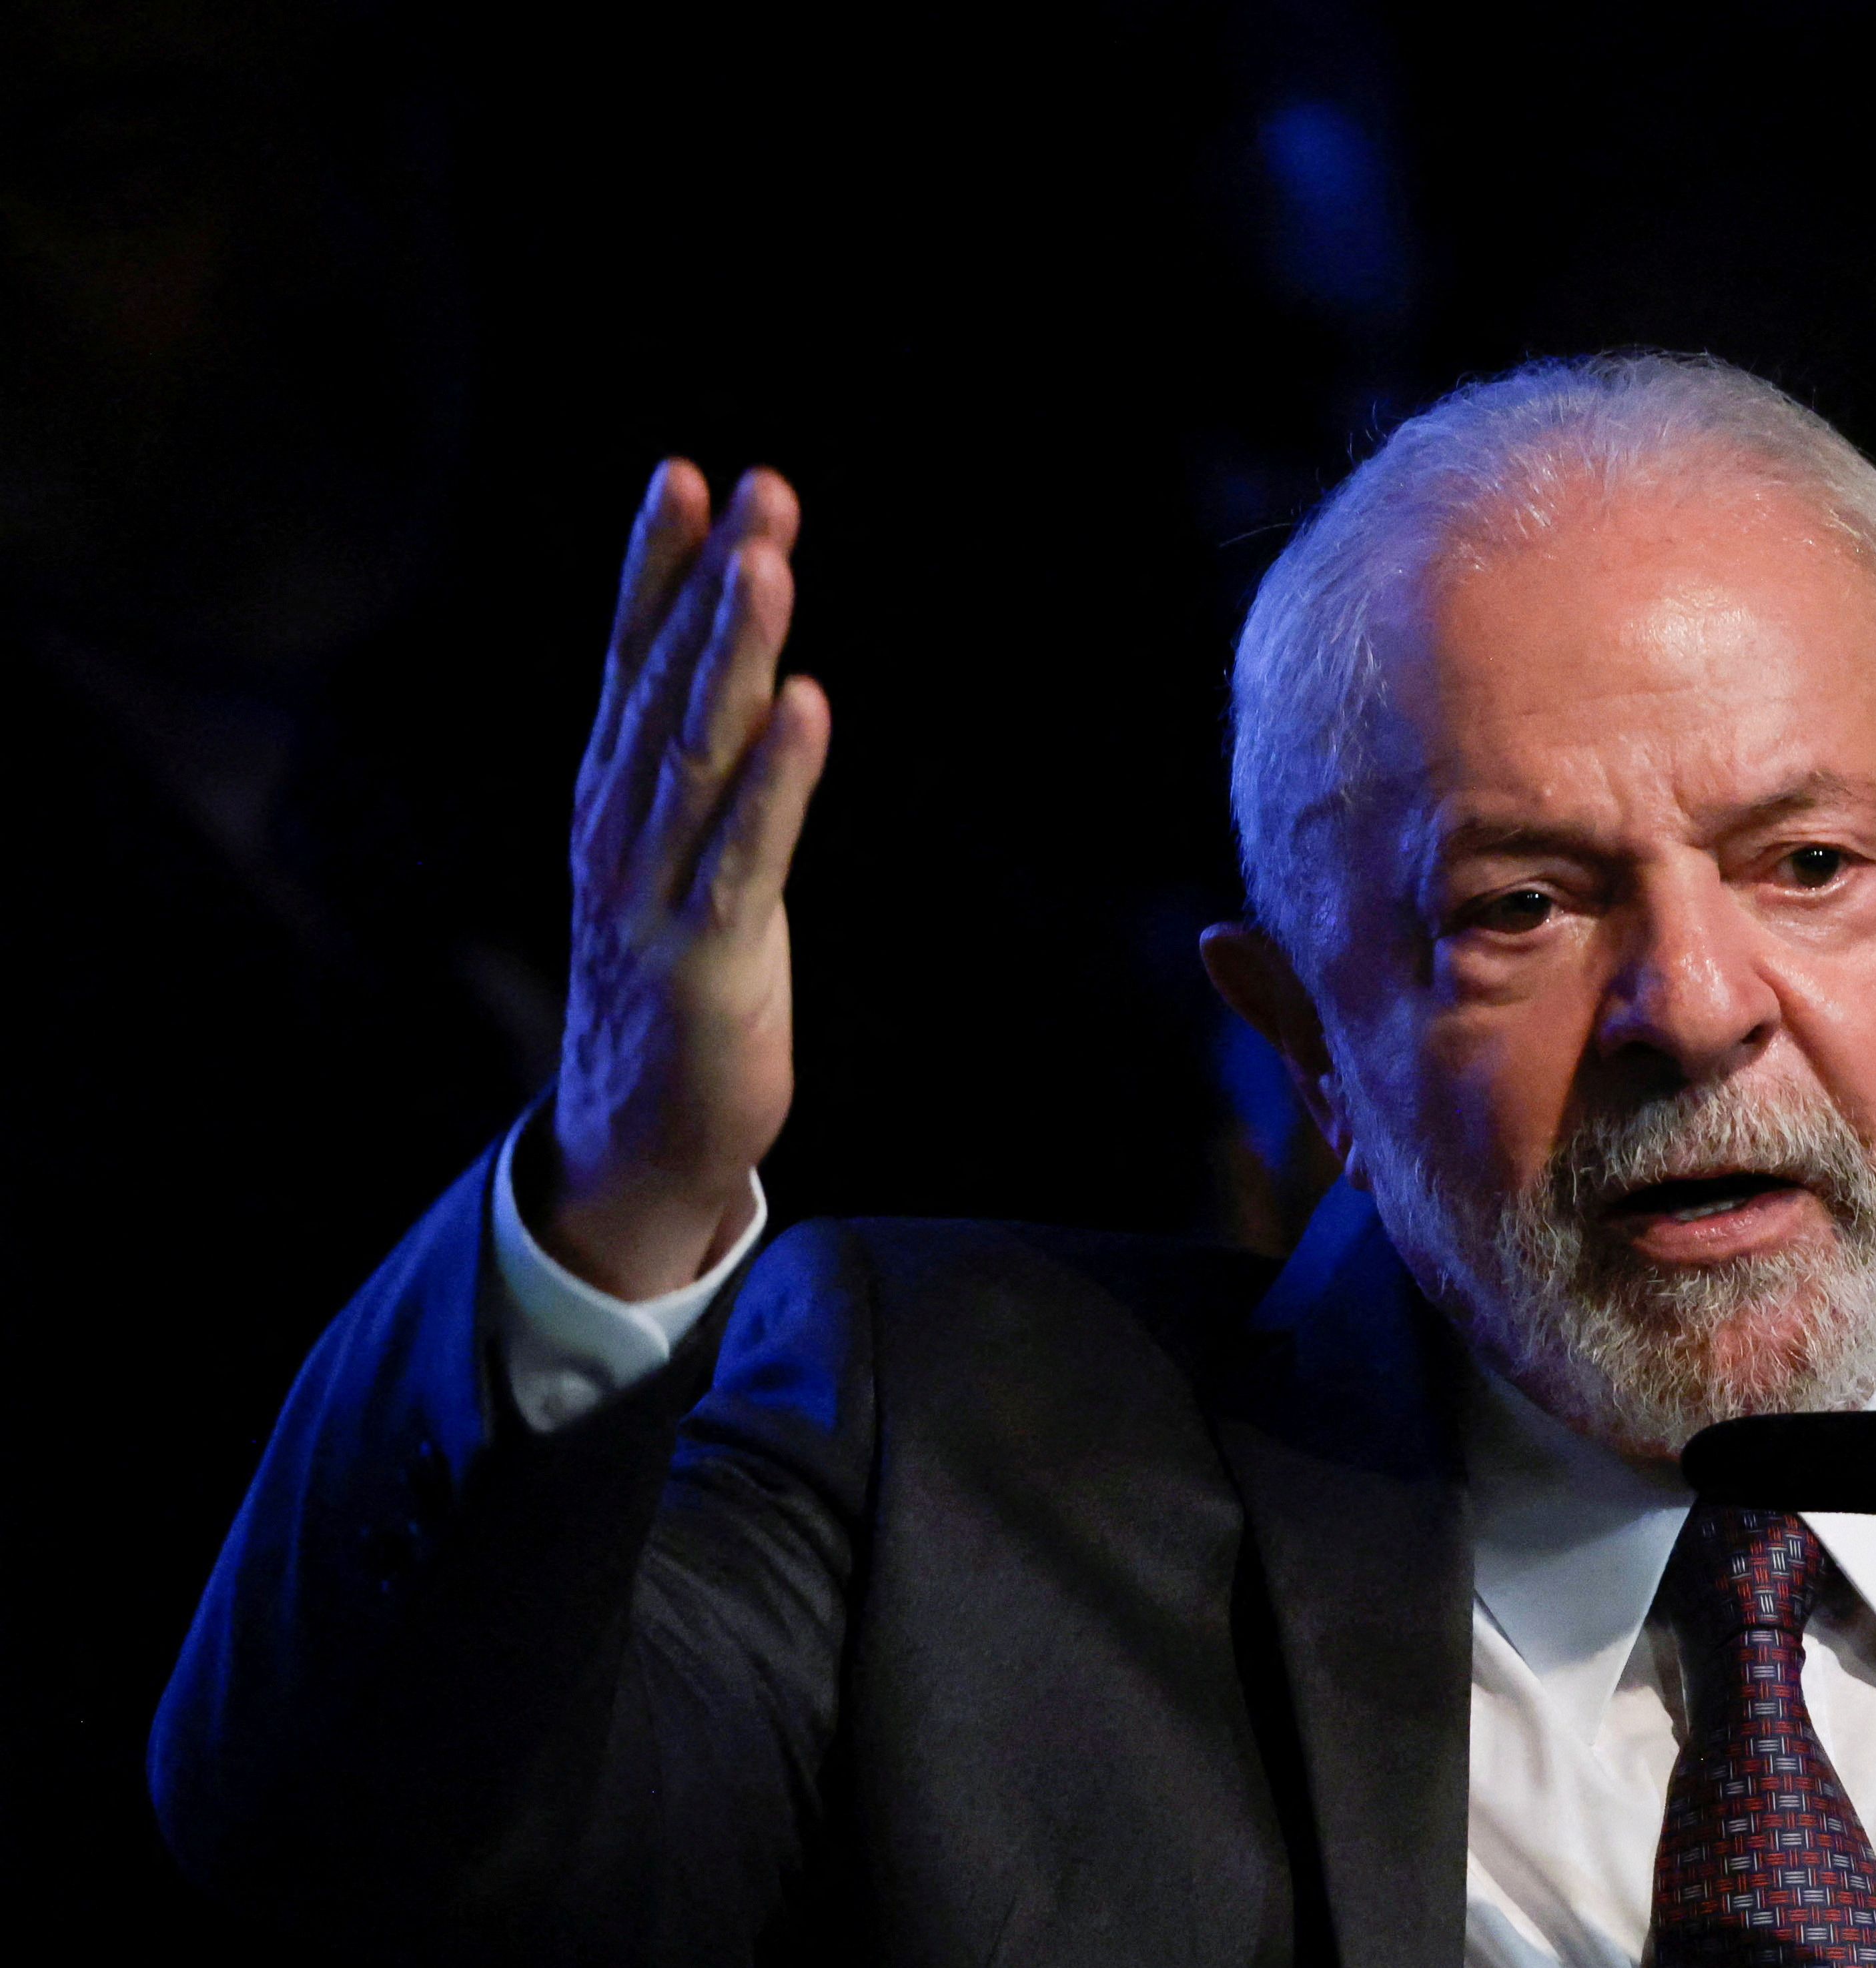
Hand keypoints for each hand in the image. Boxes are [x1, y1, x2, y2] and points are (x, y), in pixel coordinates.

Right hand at [548, 461, 831, 1297]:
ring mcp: (653, 888)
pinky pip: (745, 850)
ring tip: (768, 563)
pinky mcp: (704, 955)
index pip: (632, 659)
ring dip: (733, 653)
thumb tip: (736, 672)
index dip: (656, 565)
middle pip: (667, 683)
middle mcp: (620, 826)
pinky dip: (777, 778)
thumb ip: (697, 770)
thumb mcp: (678, 856)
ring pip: (697, 749)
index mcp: (614, 796)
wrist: (639, 1133)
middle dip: (710, 581)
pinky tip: (808, 709)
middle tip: (755, 487)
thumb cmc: (675, 982)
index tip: (690, 474)